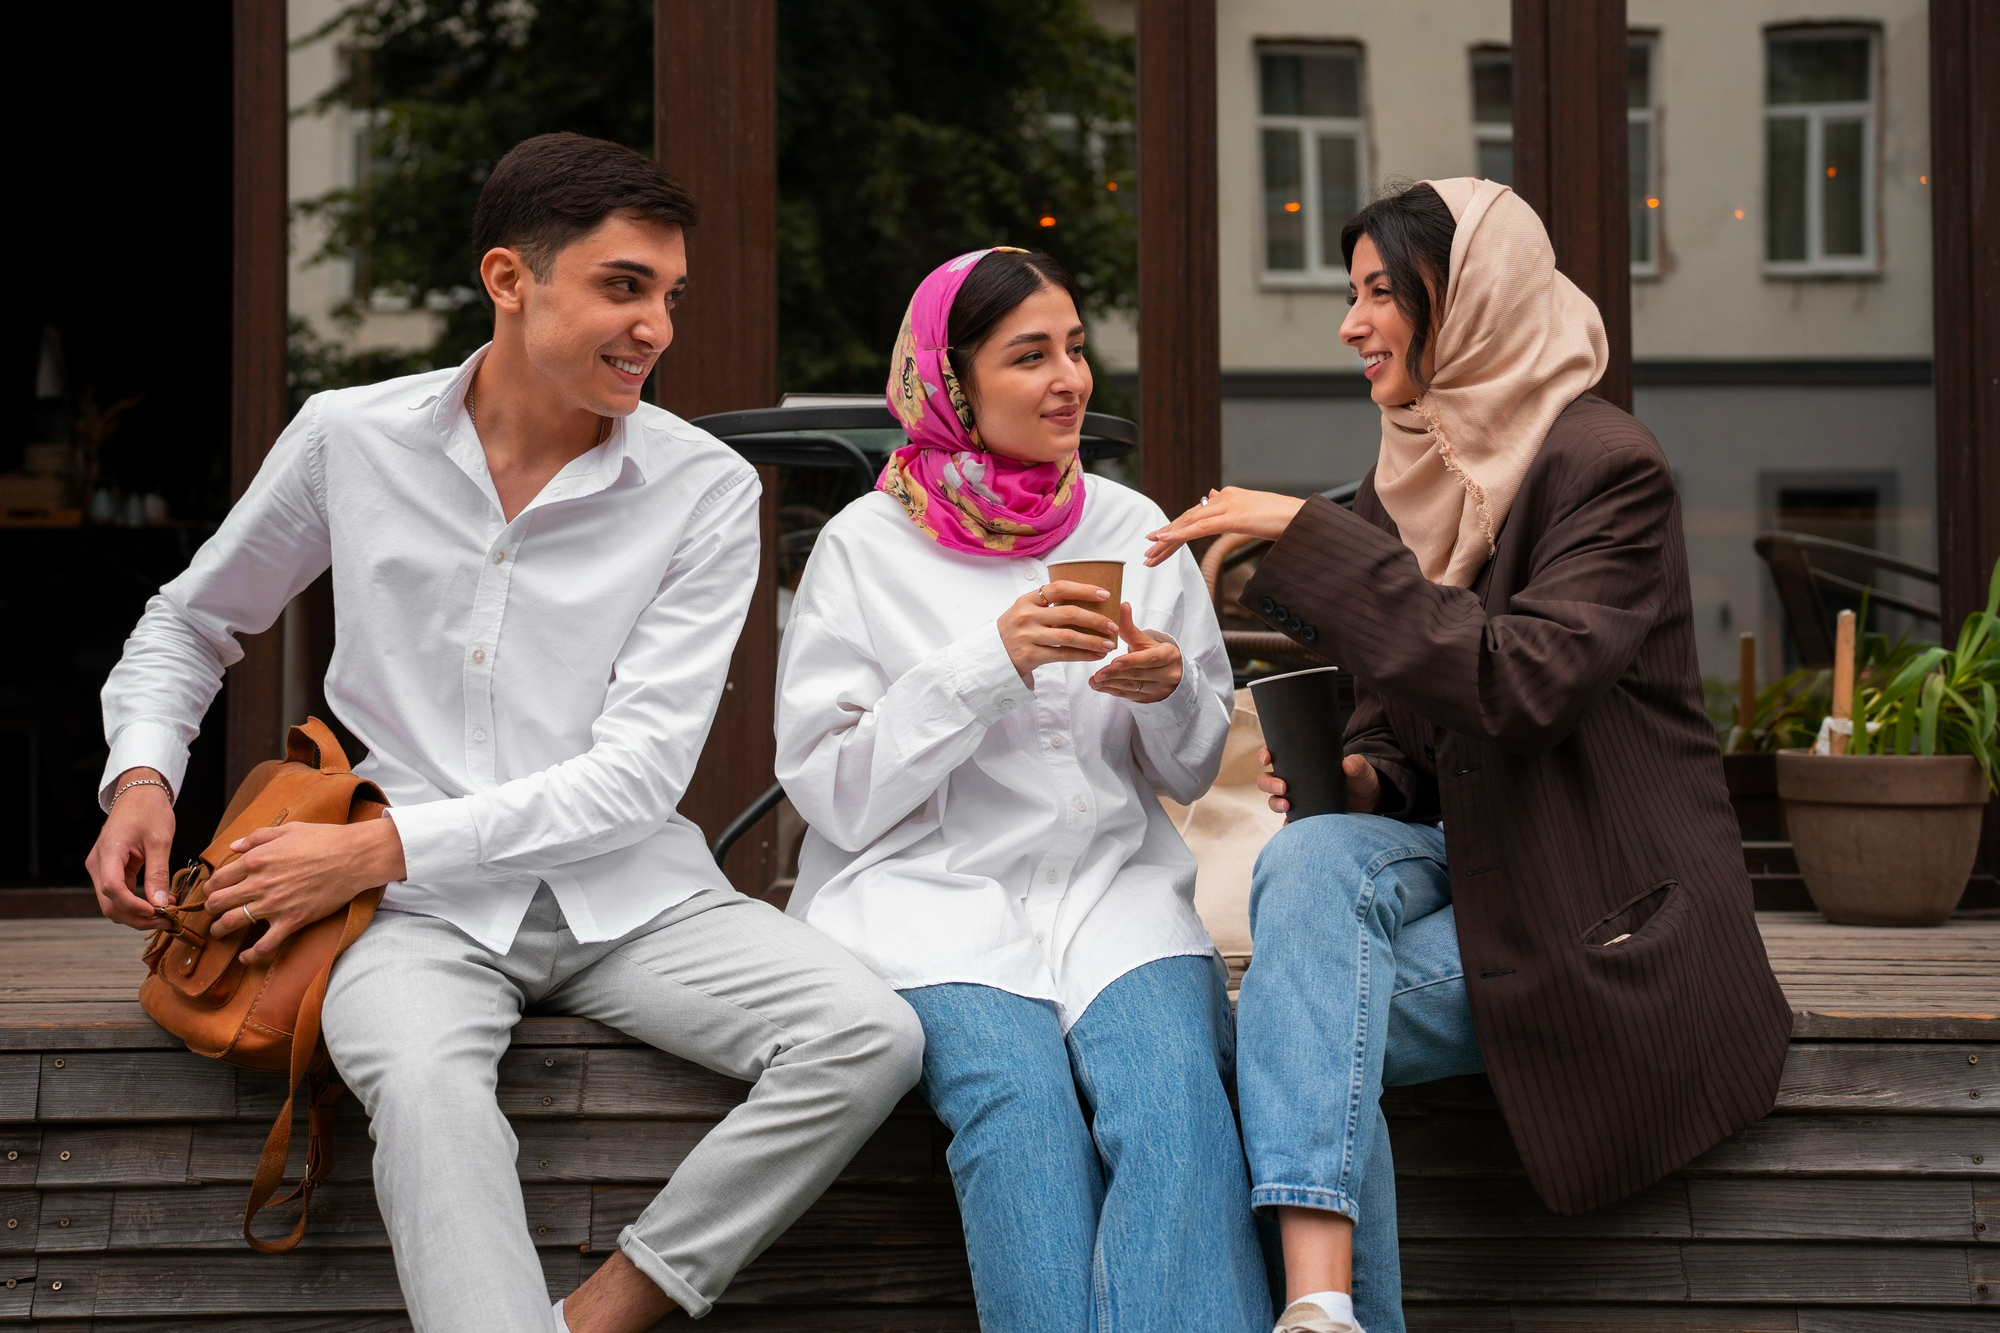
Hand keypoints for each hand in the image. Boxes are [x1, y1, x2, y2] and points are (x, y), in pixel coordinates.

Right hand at [85, 767, 177, 928]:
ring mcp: (102, 869)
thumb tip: (160, 903)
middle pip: (110, 903)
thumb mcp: (159, 840)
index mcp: (108, 852)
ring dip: (138, 913)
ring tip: (167, 914)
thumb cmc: (149, 811)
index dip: (134, 906)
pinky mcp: (110, 871)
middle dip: (137, 917)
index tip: (158, 912)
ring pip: (114, 903)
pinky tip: (161, 903)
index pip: (113, 889)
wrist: (138, 794)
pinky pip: (120, 894)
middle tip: (168, 921)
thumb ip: (158, 873)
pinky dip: (138, 903)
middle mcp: (98, 864)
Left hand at [203, 818, 406, 964]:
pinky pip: (265, 945)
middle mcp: (259, 884)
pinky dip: (250, 954)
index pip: (219, 878)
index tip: (213, 891)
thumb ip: (256, 838)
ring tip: (219, 932)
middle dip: (210, 908)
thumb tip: (233, 846)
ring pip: (232, 923)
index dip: (211, 887)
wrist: (353, 857)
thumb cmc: (323, 840)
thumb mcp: (288, 829)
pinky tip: (244, 957)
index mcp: (256, 860)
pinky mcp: (291, 921)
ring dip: (220, 929)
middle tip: (213, 911)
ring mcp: (274, 905)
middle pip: (218, 902)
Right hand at [998, 580, 1120, 685]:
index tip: (1105, 594)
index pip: (1059, 588)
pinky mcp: (1030, 655)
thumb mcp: (1024, 611)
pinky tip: (1096, 655)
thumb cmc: (1016, 631)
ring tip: (1109, 644)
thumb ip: (1047, 605)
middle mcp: (1026, 616)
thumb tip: (1086, 600)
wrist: (993, 657)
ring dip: (1093, 640)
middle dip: (1095, 619)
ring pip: (1069, 637)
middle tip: (1112, 626)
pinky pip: (1063, 655)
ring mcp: (1027, 636)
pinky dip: (1083, 655)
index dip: (1084, 590)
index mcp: (1026, 600)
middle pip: (1068, 614)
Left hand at [1089, 604, 1182, 703]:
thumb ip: (1130, 627)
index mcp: (1169, 655)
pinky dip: (1113, 691)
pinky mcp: (1151, 699)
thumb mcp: (1144, 640)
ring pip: (1132, 686)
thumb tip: (1122, 604)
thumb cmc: (1154, 653)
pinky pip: (1130, 696)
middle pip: (1138, 674)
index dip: (1130, 660)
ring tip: (1094, 681)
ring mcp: (1160, 689)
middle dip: (1115, 674)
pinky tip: (1100, 687)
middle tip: (1096, 674)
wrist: (1168, 672)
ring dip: (1110, 684)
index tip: (1113, 662)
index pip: (1149, 659)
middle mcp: (1168, 673)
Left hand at [1143, 487, 1306, 566]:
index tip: (1159, 541)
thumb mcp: (1253, 512)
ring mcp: (1229, 505)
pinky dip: (1181, 534)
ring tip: (1150, 552)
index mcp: (1229, 497)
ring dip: (1167, 538)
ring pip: (1189, 522)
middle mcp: (1225, 497)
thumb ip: (1231, 507)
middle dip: (1166, 536)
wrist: (1305, 518)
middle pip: (1188, 518)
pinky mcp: (1234, 517)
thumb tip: (1212, 495)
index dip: (1176, 528)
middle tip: (1148, 552)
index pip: (1195, 515)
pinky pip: (1201, 527)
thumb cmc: (1284, 519)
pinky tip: (1166, 539)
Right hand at [1257, 748, 1380, 815]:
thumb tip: (1347, 764)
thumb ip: (1356, 764)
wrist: (1368, 803)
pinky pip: (1289, 821)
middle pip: (1267, 780)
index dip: (1264, 755)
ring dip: (1275, 803)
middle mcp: (1293, 780)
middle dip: (1269, 783)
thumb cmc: (1359, 780)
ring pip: (1274, 800)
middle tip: (1283, 787)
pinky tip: (1290, 825)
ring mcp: (1296, 799)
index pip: (1275, 756)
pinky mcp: (1303, 816)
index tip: (1267, 759)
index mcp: (1300, 763)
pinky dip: (1287, 824)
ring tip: (1287, 806)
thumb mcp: (1360, 769)